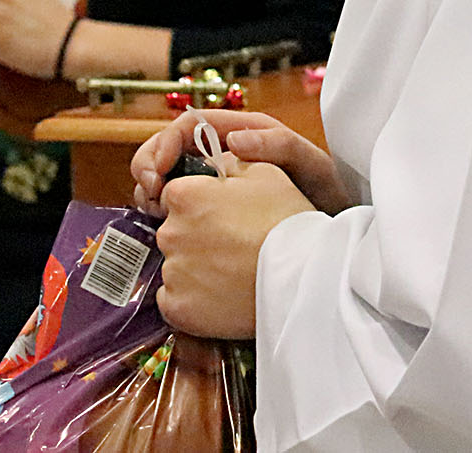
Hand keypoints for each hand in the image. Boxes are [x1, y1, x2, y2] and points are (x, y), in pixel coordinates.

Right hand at [132, 110, 350, 216]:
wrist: (334, 227)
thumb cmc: (327, 189)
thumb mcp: (309, 163)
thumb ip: (278, 145)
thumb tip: (234, 140)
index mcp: (238, 133)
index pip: (187, 127)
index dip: (164, 143)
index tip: (159, 171)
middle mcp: (221, 154)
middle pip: (167, 149)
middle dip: (148, 167)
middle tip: (150, 194)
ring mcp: (214, 182)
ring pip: (167, 178)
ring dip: (150, 191)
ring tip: (155, 212)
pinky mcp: (211, 209)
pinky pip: (177, 206)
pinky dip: (164, 213)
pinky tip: (167, 228)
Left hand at [156, 162, 315, 338]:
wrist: (301, 276)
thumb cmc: (286, 221)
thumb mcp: (263, 172)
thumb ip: (226, 164)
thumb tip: (212, 164)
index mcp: (184, 196)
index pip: (174, 198)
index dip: (199, 206)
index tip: (219, 218)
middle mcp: (170, 232)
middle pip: (173, 233)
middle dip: (195, 238)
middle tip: (231, 247)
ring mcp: (173, 273)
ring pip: (175, 268)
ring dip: (195, 271)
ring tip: (232, 274)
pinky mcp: (179, 308)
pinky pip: (174, 301)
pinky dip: (191, 301)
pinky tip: (220, 296)